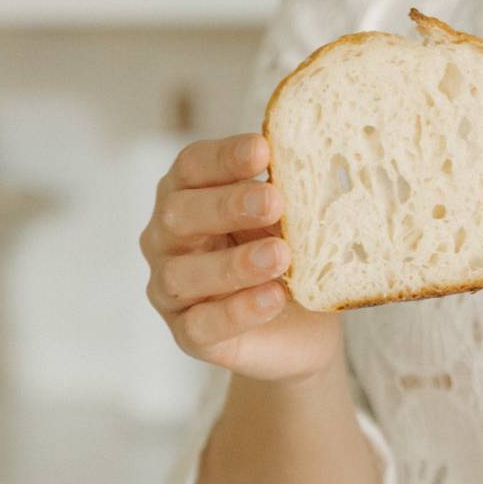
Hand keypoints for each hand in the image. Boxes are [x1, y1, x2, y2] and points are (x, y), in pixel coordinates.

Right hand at [139, 133, 341, 383]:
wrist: (302, 321)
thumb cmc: (287, 246)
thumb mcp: (291, 213)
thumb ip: (290, 189)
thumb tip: (314, 161)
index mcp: (190, 191)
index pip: (193, 164)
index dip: (224, 156)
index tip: (263, 149)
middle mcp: (168, 236)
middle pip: (179, 213)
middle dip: (227, 205)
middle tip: (274, 202)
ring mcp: (171, 288)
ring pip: (182, 274)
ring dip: (234, 264)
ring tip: (280, 256)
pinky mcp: (188, 334)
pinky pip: (200, 326)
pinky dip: (238, 311)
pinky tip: (274, 297)